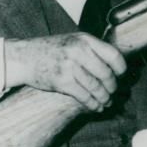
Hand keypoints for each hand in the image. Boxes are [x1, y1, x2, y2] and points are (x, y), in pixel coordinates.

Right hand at [4, 34, 126, 112]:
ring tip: (107, 102)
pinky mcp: (62, 82)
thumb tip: (114, 65)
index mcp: (85, 40)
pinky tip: (96, 107)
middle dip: (112, 87)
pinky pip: (84, 96)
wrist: (24, 57)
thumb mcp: (73, 41)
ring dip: (104, 98)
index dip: (121, 68)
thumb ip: (92, 49)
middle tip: (113, 92)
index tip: (121, 75)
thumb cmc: (51, 50)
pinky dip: (93, 104)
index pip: (113, 55)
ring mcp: (70, 66)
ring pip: (96, 88)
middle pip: (106, 74)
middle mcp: (78, 51)